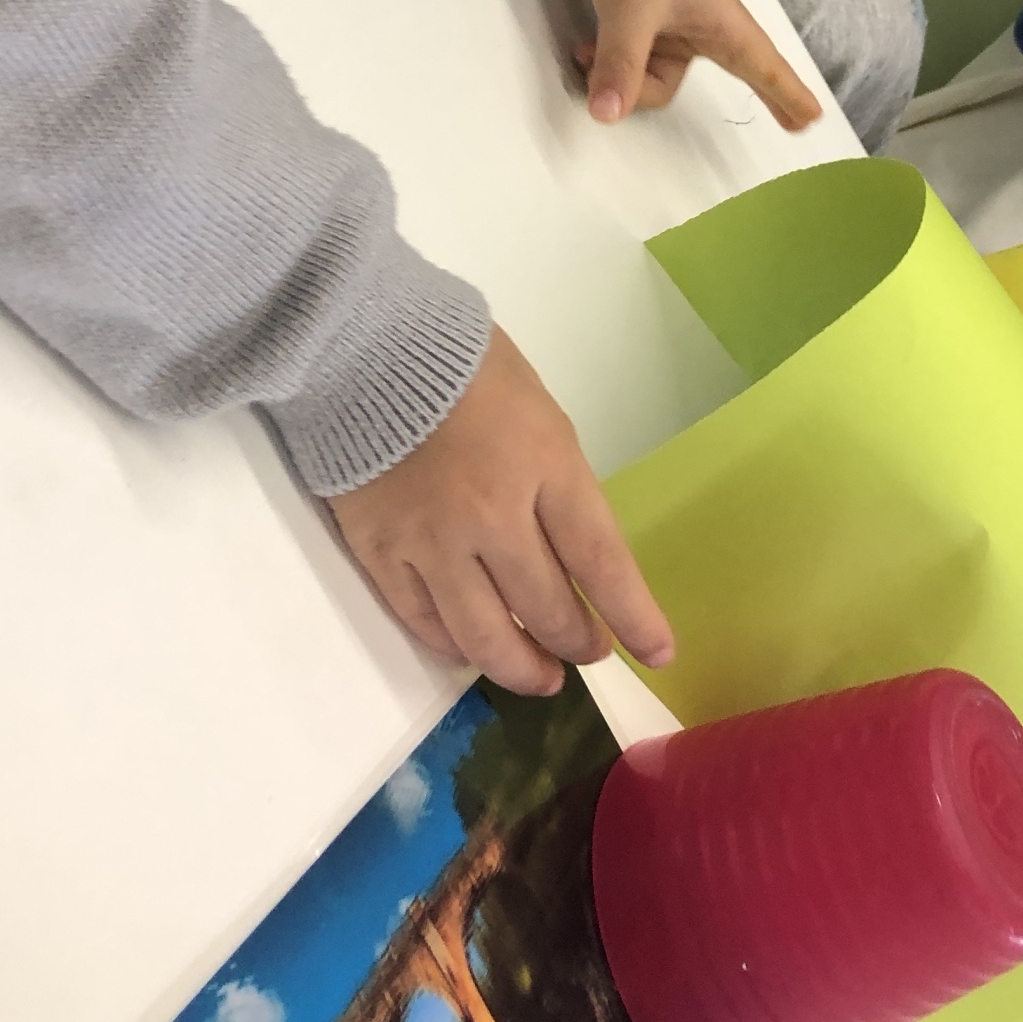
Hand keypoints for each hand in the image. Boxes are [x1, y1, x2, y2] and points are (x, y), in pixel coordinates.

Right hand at [330, 327, 673, 695]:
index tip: (657, 653)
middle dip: (578, 643)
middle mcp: (492, 515)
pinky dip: (454, 648)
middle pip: (547, 608)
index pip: (601, 562)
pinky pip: (423, 622)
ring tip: (541, 677)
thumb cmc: (466, 365)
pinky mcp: (379, 552)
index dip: (634, 617)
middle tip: (590, 653)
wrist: (365, 343)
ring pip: (485, 637)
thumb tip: (574, 555)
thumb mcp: (540, 412)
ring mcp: (430, 541)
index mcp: (544, 465)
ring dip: (521, 668)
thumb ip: (558, 484)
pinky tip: (474, 651)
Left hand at [573, 0, 821, 129]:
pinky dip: (612, 63)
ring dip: (623, 75)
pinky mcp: (649, 22)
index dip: (789, 94)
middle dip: (670, 94)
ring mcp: (676, 26)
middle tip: (743, 122)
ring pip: (656, 76)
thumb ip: (621, 65)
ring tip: (588, 56)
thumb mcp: (630, 10)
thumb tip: (609, 115)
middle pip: (705, 79)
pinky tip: (586, 51)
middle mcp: (706, 28)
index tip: (810, 119)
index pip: (765, 66)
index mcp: (722, 22)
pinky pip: (637, 61)